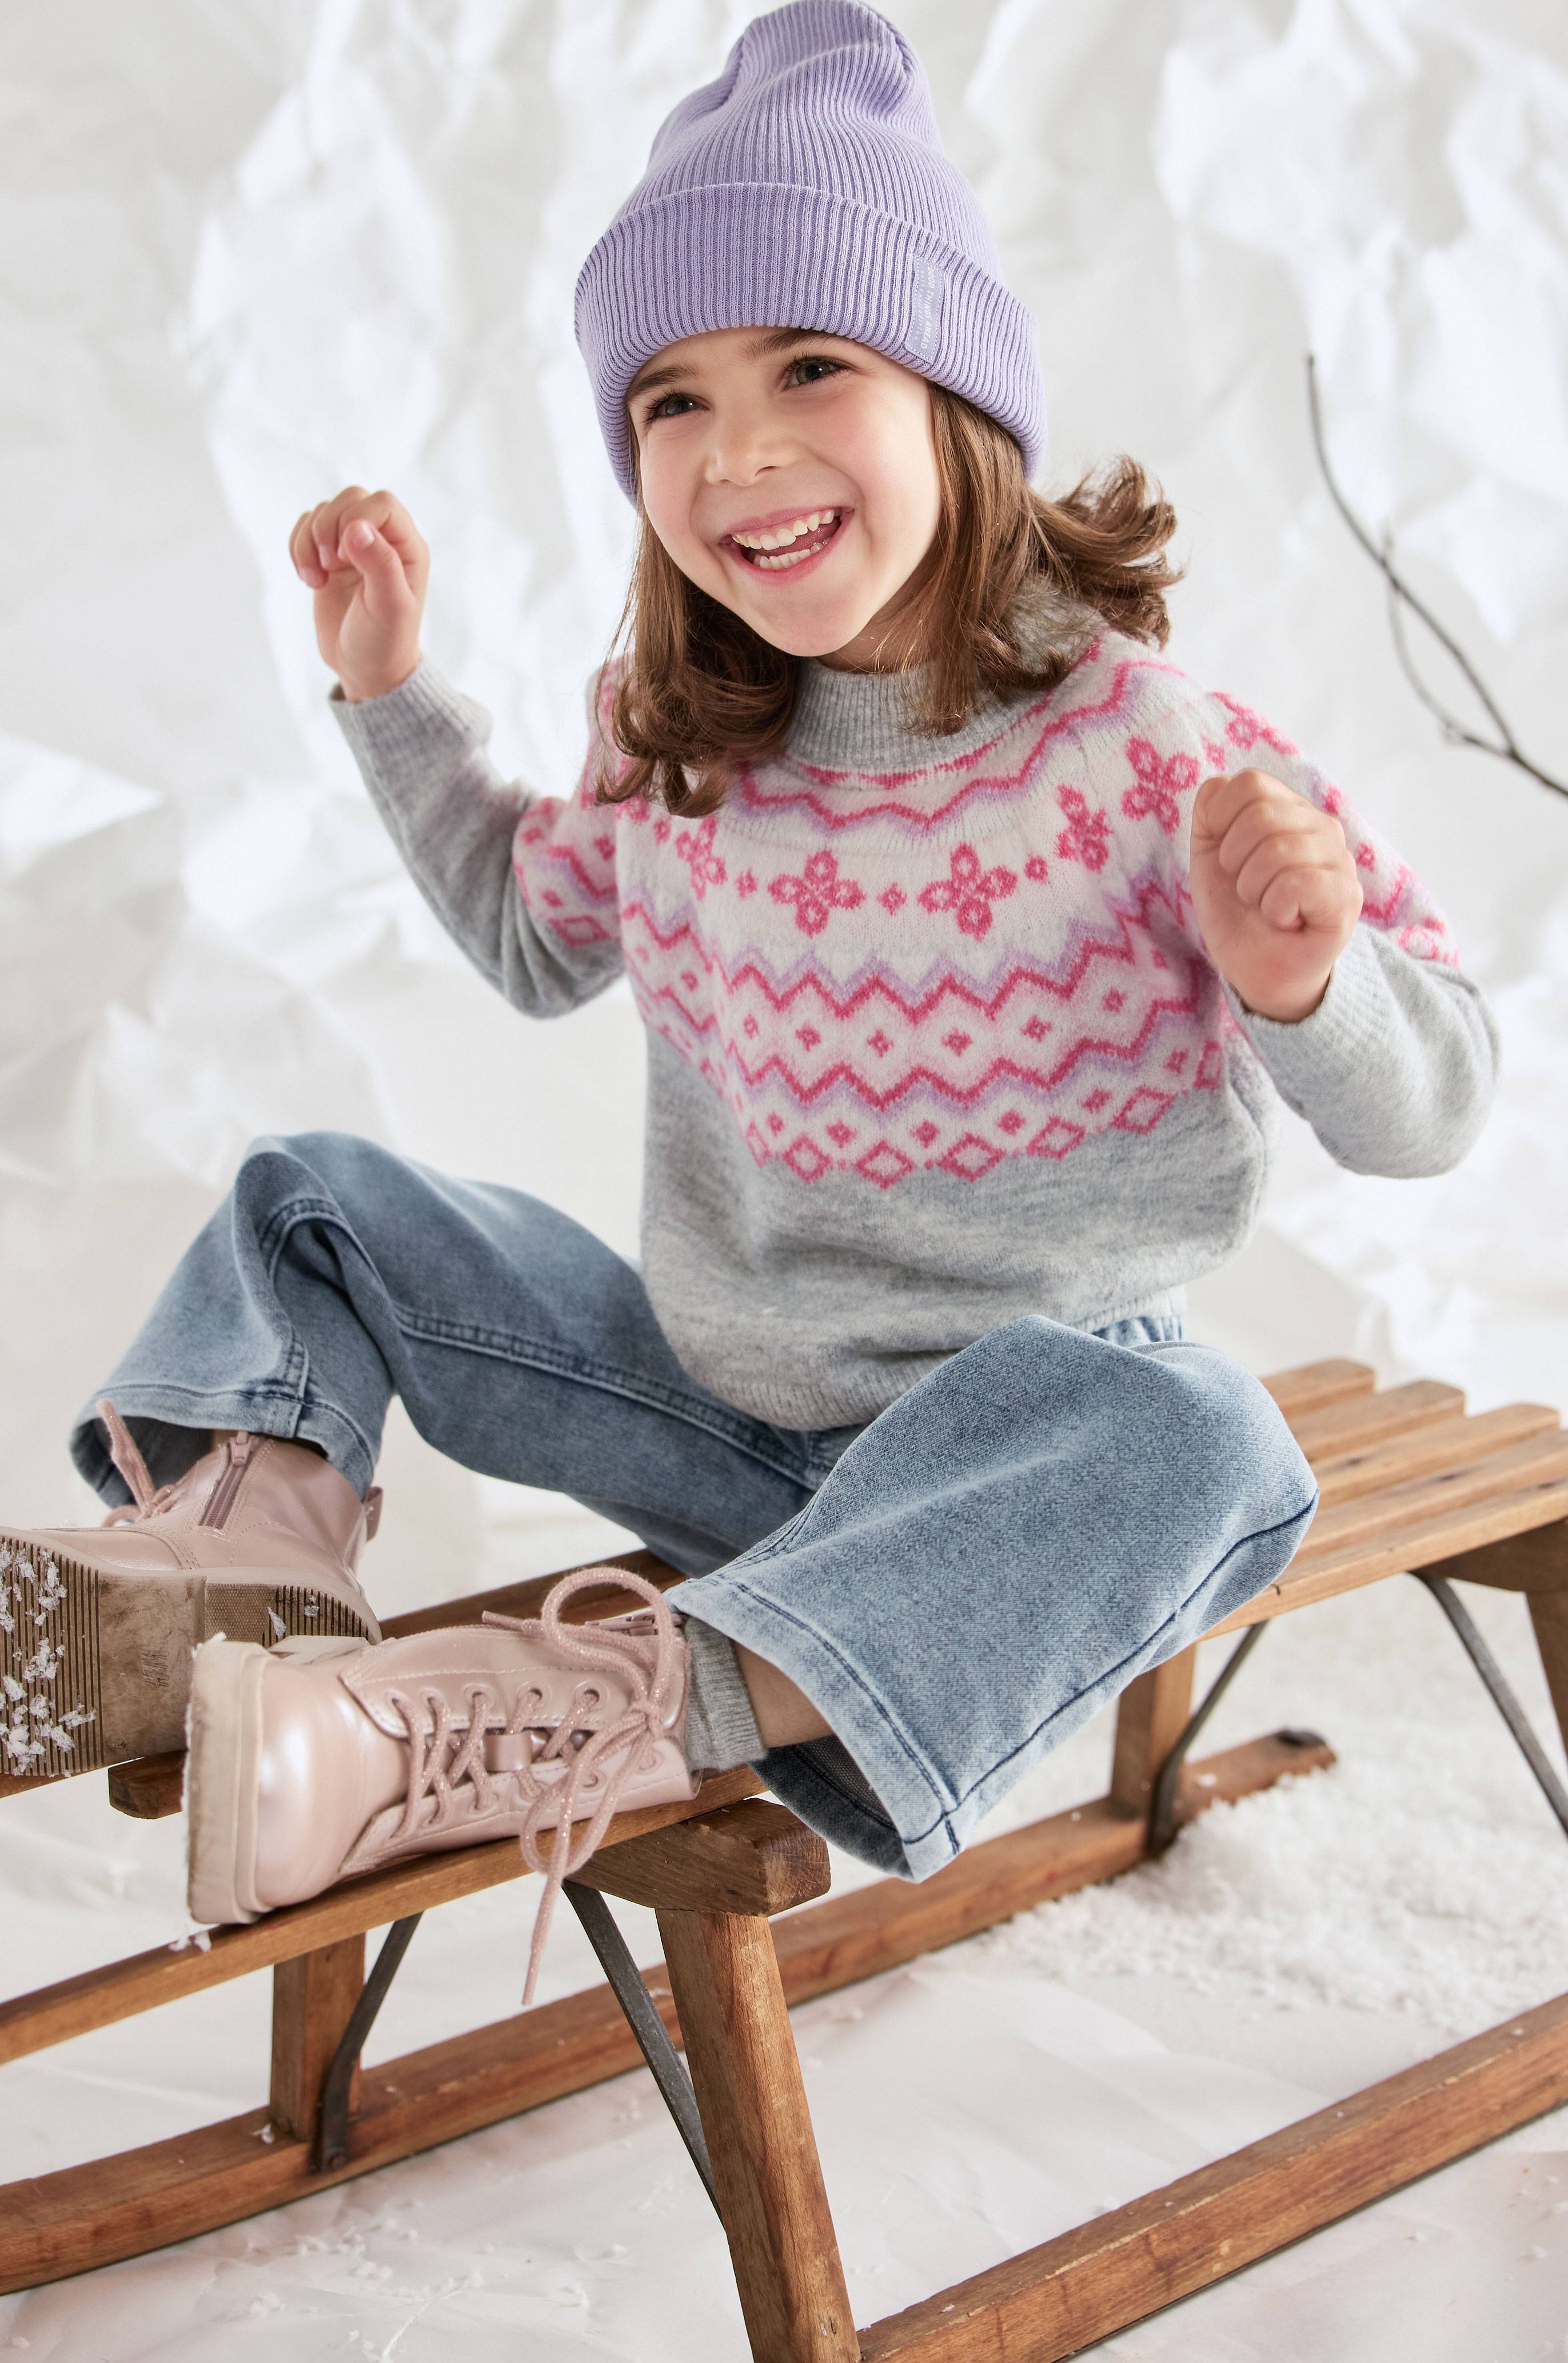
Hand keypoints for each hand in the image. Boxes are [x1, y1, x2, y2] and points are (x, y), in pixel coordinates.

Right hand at [288, 486, 428, 703]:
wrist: (365, 669)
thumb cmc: (385, 642)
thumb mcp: (388, 608)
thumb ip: (380, 565)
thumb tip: (356, 528)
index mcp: (407, 547)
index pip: (382, 503)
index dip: (356, 519)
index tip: (345, 557)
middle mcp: (383, 540)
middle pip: (350, 499)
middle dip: (329, 527)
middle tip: (330, 565)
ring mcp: (353, 547)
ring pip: (323, 512)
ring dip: (309, 541)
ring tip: (316, 579)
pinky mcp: (328, 556)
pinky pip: (305, 528)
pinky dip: (298, 548)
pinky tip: (310, 579)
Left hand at [1189, 768, 1361, 1022]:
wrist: (1255, 969)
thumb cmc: (1238, 912)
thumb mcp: (1209, 857)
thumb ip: (1210, 813)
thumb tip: (1218, 787)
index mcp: (1289, 810)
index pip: (1251, 783)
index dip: (1222, 821)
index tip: (1225, 858)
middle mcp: (1321, 827)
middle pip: (1261, 813)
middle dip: (1234, 860)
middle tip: (1246, 889)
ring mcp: (1338, 860)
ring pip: (1278, 850)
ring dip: (1253, 889)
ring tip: (1264, 906)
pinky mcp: (1346, 896)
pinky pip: (1298, 883)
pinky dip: (1275, 908)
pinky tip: (1284, 919)